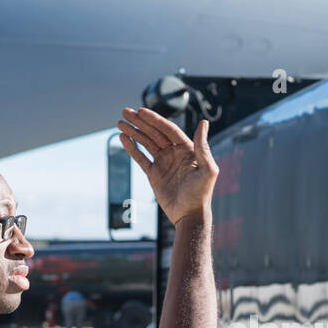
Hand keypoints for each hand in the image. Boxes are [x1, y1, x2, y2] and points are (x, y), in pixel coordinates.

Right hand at [116, 107, 217, 224]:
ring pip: (146, 143)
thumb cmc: (201, 194)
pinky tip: (123, 138)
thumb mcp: (208, 170)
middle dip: (140, 122)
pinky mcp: (154, 174)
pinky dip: (132, 148)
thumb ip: (203, 146)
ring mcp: (164, 163)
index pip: (168, 129)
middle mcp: (175, 153)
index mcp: (187, 149)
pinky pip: (141, 158)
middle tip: (125, 111)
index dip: (154, 120)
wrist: (189, 215)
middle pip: (155, 133)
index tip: (141, 111)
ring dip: (134, 132)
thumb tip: (204, 122)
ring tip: (120, 123)